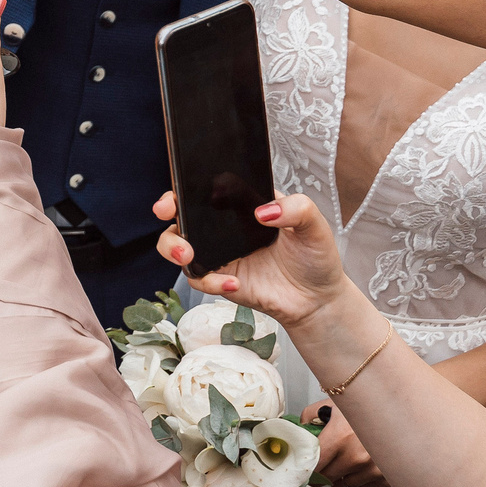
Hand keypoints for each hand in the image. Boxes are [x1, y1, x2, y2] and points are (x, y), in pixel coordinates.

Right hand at [155, 188, 353, 331]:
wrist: (318, 300)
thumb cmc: (315, 258)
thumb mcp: (315, 225)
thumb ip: (297, 209)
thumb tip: (264, 211)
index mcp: (245, 205)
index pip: (210, 187)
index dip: (187, 186)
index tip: (178, 191)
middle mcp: (226, 227)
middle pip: (183, 213)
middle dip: (168, 211)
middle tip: (168, 214)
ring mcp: (220, 253)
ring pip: (178, 245)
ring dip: (173, 247)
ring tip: (188, 256)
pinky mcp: (220, 279)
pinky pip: (199, 278)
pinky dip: (210, 280)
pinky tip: (234, 283)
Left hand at [306, 401, 385, 486]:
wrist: (396, 406)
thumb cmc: (364, 403)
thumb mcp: (332, 404)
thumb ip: (309, 418)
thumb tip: (299, 434)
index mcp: (340, 437)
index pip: (314, 465)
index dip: (307, 468)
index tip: (304, 468)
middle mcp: (358, 456)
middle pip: (328, 477)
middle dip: (322, 472)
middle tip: (321, 465)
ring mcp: (374, 468)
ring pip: (346, 484)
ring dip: (342, 476)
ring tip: (344, 460)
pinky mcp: (388, 475)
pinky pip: (366, 485)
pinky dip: (361, 477)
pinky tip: (361, 464)